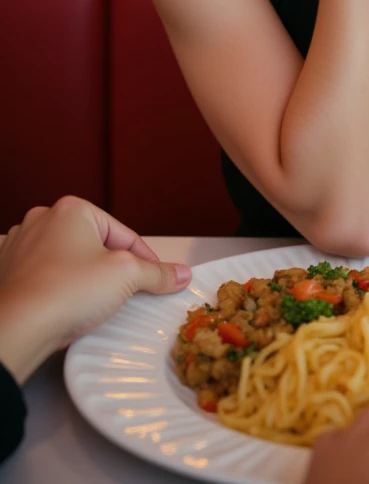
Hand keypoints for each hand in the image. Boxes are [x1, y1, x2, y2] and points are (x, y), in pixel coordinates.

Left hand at [0, 196, 191, 384]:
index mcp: (72, 208)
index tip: (158, 278)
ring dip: (83, 277)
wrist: (16, 330)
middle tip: (125, 293)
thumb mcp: (127, 277)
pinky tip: (66, 307)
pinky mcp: (7, 273)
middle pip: (95, 245)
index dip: (147, 259)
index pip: (124, 234)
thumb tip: (180, 274)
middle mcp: (42, 219)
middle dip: (111, 268)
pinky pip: (44, 276)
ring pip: (68, 259)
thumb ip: (157, 272)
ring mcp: (20, 246)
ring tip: (93, 303)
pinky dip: (58, 288)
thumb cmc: (65, 293)